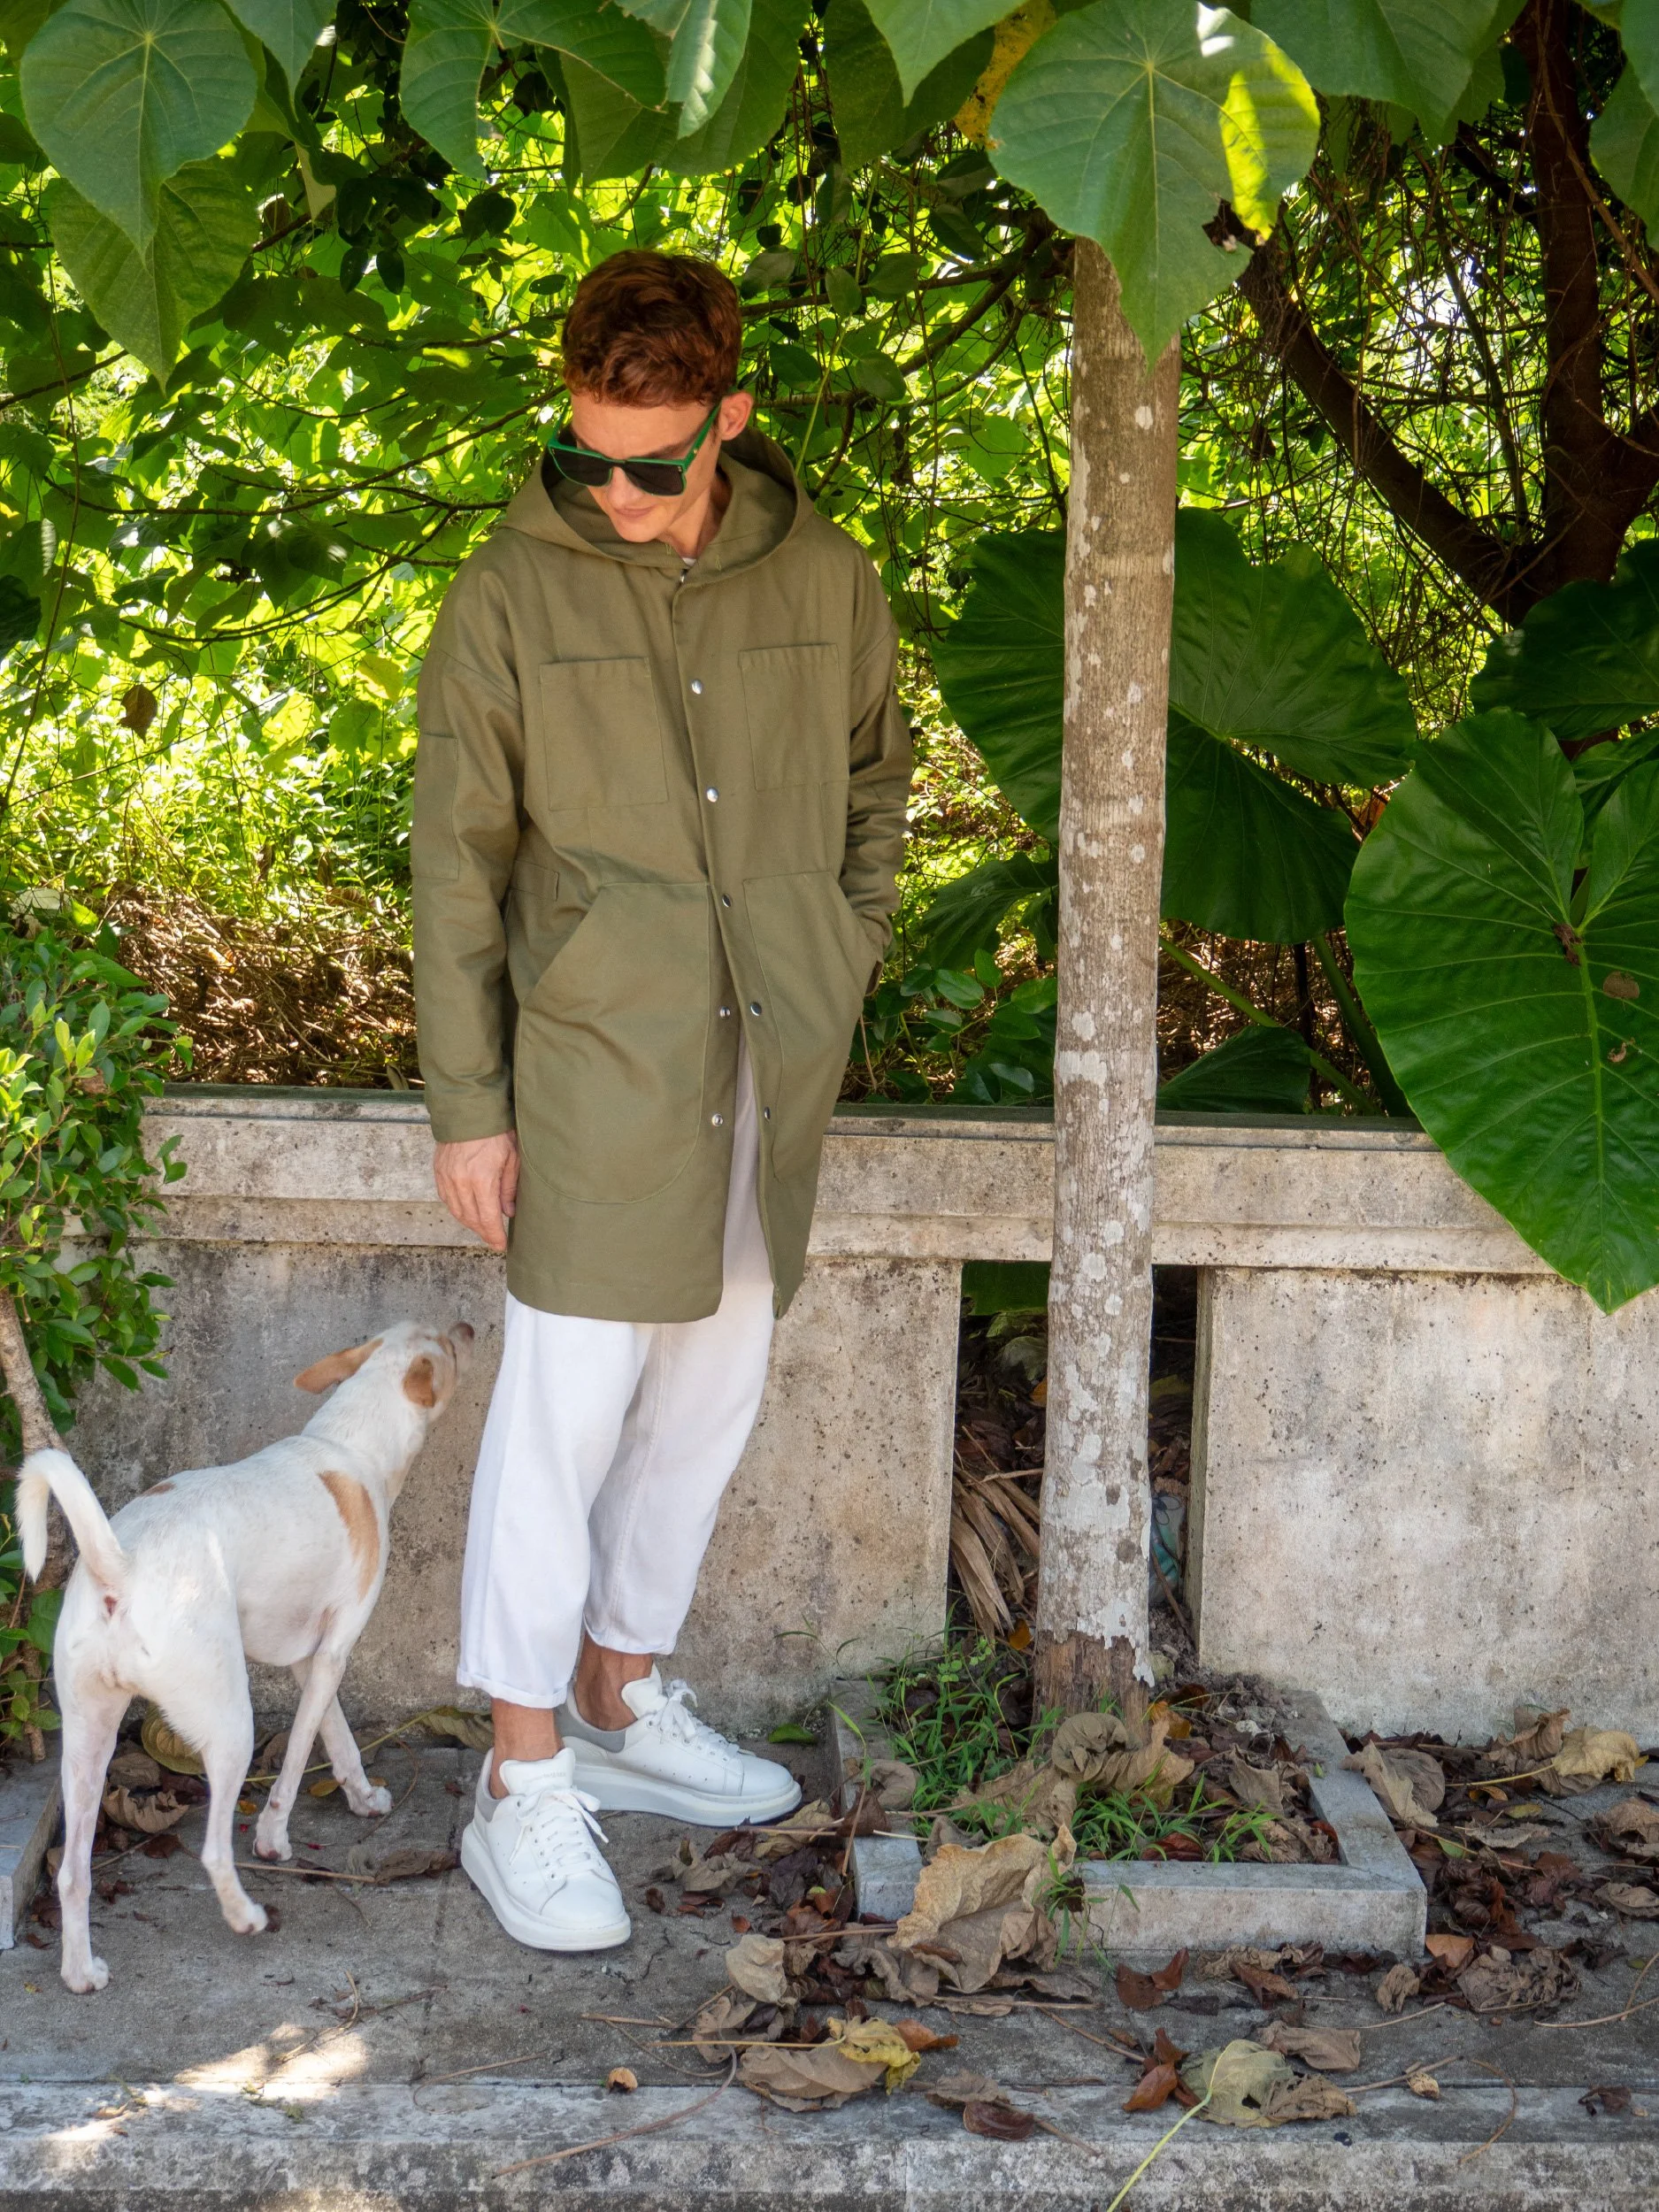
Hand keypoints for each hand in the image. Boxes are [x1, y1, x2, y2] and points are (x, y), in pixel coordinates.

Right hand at [433, 1131, 519, 1251]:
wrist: (469, 1110)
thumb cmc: (496, 1132)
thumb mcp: (512, 1159)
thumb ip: (509, 1189)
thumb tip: (508, 1212)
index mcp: (481, 1180)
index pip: (487, 1218)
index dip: (494, 1235)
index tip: (500, 1245)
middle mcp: (460, 1183)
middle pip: (471, 1219)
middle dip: (483, 1232)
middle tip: (494, 1240)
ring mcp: (447, 1178)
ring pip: (456, 1211)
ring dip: (470, 1223)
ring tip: (483, 1228)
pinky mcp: (439, 1172)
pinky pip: (447, 1199)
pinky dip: (457, 1209)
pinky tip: (467, 1212)